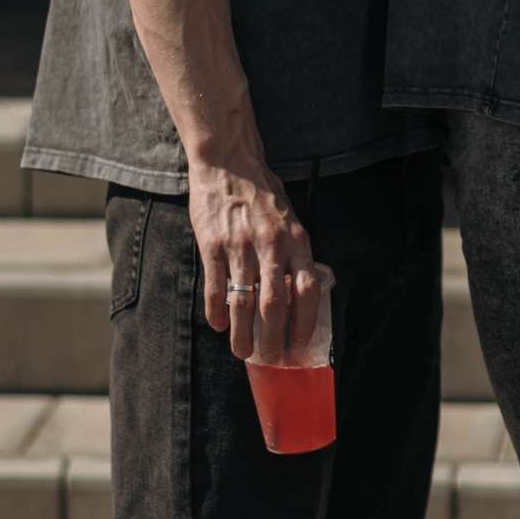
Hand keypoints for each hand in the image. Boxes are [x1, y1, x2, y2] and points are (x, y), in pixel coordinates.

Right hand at [186, 155, 320, 362]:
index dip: (304, 321)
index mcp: (296, 240)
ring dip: (242, 334)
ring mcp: (240, 246)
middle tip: (269, 357)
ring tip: (242, 351)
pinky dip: (216, 313)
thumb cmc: (262, 193)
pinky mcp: (212, 244)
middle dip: (272, 339)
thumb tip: (302, 290)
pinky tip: (217, 325)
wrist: (229, 161)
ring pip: (244, 303)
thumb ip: (295, 252)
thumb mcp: (290, 218)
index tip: (299, 341)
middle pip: (275, 306)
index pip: (307, 290)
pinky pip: (215, 288)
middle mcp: (271, 245)